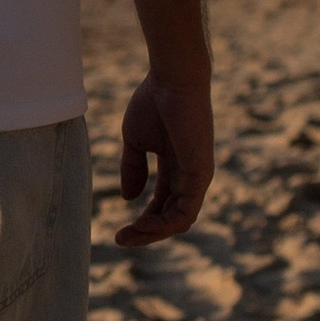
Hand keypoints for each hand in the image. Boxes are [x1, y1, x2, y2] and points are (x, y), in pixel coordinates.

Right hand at [115, 71, 212, 247]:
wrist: (171, 80)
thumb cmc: (154, 102)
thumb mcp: (135, 141)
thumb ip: (133, 169)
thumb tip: (128, 197)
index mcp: (176, 168)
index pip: (162, 205)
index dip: (142, 221)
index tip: (118, 232)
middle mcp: (190, 176)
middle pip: (172, 218)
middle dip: (146, 233)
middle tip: (121, 240)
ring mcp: (198, 177)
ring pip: (180, 220)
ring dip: (154, 233)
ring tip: (130, 234)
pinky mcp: (201, 175)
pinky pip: (186, 211)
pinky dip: (165, 223)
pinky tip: (143, 223)